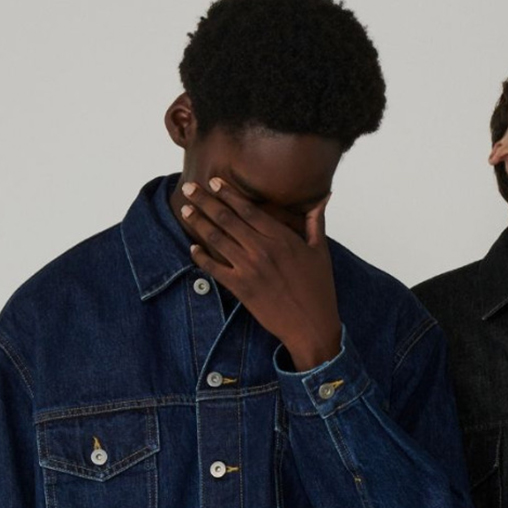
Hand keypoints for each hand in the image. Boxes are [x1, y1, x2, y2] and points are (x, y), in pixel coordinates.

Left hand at [179, 178, 341, 370]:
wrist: (311, 325)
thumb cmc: (319, 289)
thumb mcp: (321, 252)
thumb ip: (316, 222)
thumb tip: (323, 199)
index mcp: (282, 238)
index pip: (249, 209)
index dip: (228, 194)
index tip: (214, 182)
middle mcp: (263, 249)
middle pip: (227, 218)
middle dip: (206, 201)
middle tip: (189, 188)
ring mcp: (250, 268)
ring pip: (217, 239)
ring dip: (198, 222)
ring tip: (185, 210)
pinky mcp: (241, 288)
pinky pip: (214, 268)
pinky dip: (200, 257)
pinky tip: (192, 248)